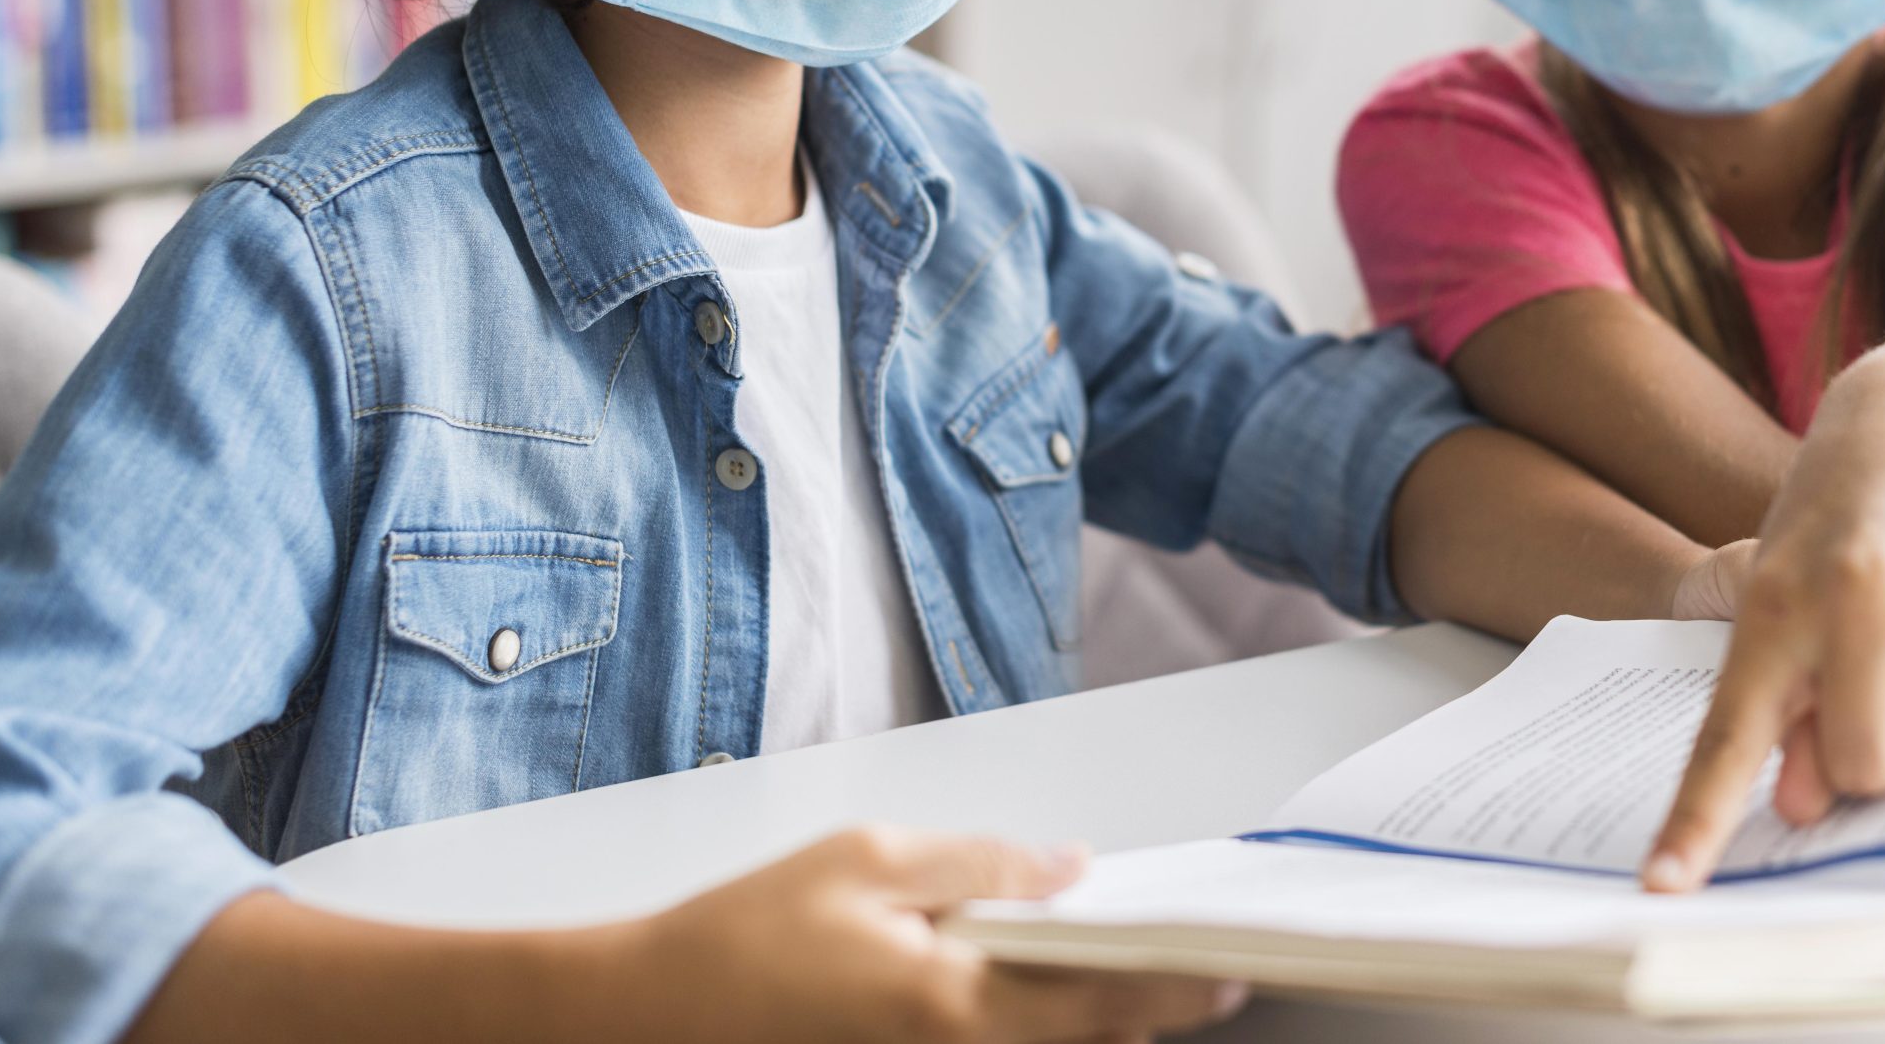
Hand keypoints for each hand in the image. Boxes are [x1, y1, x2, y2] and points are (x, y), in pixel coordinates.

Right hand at [632, 824, 1248, 1042]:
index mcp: (954, 1004)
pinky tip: (1038, 993)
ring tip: (1129, 976)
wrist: (651, 1019)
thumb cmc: (745, 937)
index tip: (1233, 971)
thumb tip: (1066, 868)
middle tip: (1197, 968)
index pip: (1102, 997)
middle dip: (1145, 1007)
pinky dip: (1038, 1033)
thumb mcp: (868, 858)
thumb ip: (979, 864)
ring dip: (1093, 1023)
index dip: (1177, 986)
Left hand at [1642, 356, 1884, 889]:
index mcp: (1773, 603)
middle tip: (1881, 699)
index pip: (1729, 733)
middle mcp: (1853, 596)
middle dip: (1879, 759)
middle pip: (1869, 769)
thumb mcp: (1786, 592)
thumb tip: (1806, 807)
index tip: (1664, 889)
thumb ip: (1788, 700)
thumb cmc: (1837, 517)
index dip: (1698, 819)